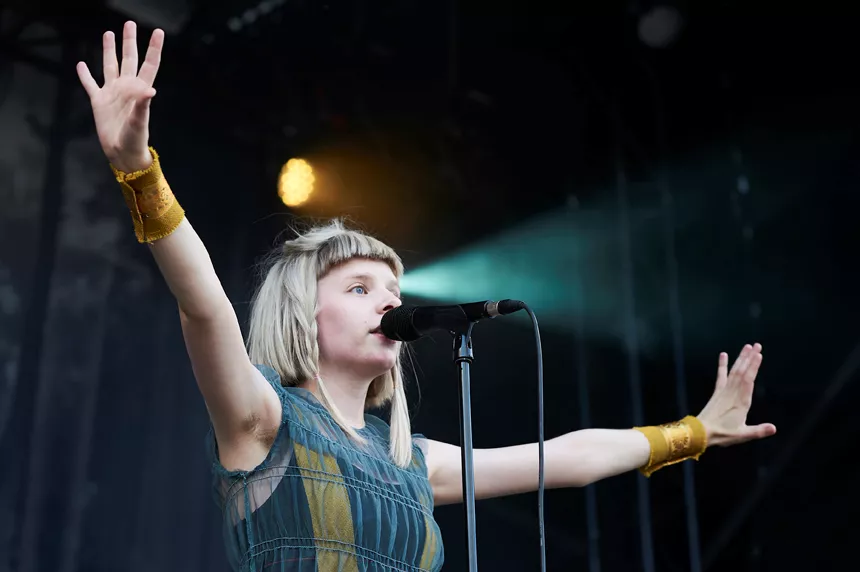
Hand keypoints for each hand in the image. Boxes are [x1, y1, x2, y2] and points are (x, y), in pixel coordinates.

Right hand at [76, 21, 163, 171]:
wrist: (122, 153)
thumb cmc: (136, 138)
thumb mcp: (140, 121)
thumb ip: (143, 105)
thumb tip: (149, 89)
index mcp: (139, 90)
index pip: (149, 64)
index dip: (154, 48)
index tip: (158, 32)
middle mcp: (126, 87)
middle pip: (128, 59)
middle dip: (129, 41)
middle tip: (129, 24)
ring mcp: (112, 93)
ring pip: (109, 65)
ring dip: (108, 50)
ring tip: (108, 33)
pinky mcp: (98, 101)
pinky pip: (90, 84)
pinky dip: (85, 75)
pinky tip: (80, 64)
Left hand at [697, 343, 776, 446]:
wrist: (700, 432)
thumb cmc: (722, 434)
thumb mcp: (742, 435)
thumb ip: (758, 431)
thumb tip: (774, 428)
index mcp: (741, 402)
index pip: (748, 380)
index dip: (753, 367)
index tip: (759, 354)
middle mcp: (733, 393)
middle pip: (742, 372)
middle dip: (750, 358)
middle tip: (757, 345)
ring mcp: (724, 391)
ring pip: (734, 371)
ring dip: (741, 358)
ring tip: (747, 346)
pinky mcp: (717, 393)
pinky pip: (721, 376)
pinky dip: (722, 365)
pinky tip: (723, 354)